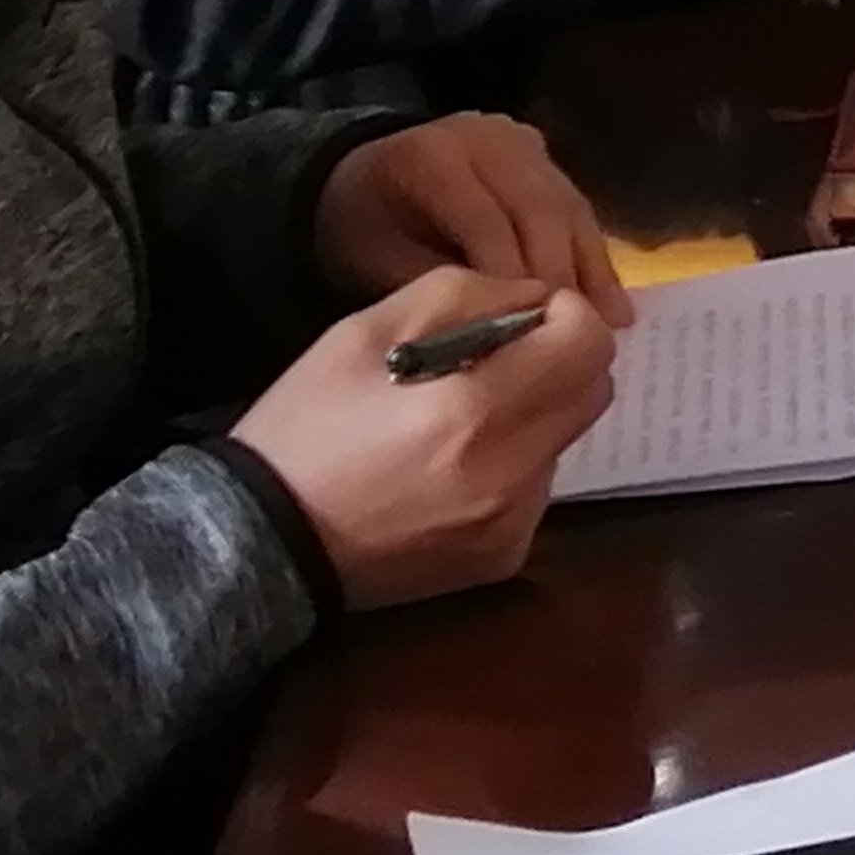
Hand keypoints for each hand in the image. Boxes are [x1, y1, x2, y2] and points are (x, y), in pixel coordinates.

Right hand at [230, 270, 618, 606]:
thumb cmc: (307, 425)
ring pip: (566, 439)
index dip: (565, 315)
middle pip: (594, 390)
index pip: (589, 343)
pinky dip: (513, 464)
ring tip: (458, 418)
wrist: (261, 542)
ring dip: (535, 413)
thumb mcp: (364, 331)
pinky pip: (538, 488)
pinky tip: (450, 467)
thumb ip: (464, 295)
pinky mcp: (503, 558)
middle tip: (494, 358)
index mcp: (475, 411)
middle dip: (559, 360)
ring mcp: (512, 524)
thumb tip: (537, 299)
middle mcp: (510, 474)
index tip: (523, 315)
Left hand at [314, 112, 631, 325]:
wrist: (358, 176)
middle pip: (538, 208)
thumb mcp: (377, 261)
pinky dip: (595, 257)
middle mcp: (485, 138)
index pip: (484, 219)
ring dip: (591, 269)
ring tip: (610, 326)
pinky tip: (613, 303)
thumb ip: (439, 288)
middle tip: (576, 337)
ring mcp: (520, 140)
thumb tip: (502, 333)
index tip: (530, 335)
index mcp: (432, 158)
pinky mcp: (543, 155)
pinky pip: (576, 207)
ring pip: (568, 207)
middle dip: (560, 276)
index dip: (510, 276)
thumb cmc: (362, 227)